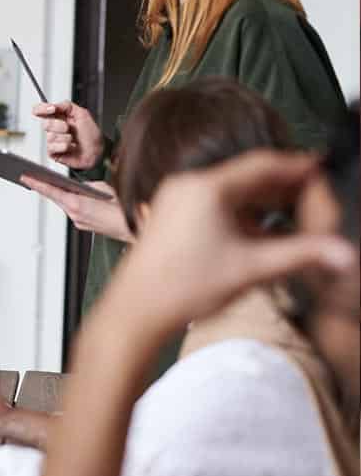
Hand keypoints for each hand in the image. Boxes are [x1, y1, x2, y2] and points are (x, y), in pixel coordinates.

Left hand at [21, 177, 132, 241]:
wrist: (133, 226)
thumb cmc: (121, 208)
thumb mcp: (102, 188)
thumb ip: (87, 186)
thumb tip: (79, 186)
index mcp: (76, 204)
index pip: (51, 191)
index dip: (37, 183)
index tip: (25, 177)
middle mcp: (74, 215)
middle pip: (56, 198)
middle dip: (45, 187)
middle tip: (32, 177)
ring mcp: (79, 222)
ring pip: (65, 205)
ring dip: (59, 195)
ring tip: (50, 184)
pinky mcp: (84, 225)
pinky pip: (73, 211)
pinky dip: (71, 203)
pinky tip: (72, 197)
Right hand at [32, 101, 103, 169]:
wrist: (97, 151)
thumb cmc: (92, 135)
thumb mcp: (83, 114)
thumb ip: (66, 106)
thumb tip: (53, 105)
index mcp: (59, 117)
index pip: (41, 110)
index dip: (42, 108)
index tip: (52, 109)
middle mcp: (54, 128)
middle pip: (45, 124)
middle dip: (60, 126)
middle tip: (69, 128)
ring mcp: (52, 140)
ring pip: (50, 136)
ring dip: (65, 138)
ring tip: (73, 140)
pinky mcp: (53, 152)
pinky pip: (52, 147)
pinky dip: (64, 147)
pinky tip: (71, 148)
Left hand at [103, 151, 358, 333]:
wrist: (136, 310)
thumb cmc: (184, 287)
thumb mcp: (251, 268)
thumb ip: (302, 255)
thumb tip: (346, 254)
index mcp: (206, 188)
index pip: (263, 164)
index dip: (298, 166)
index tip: (324, 169)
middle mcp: (188, 186)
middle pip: (248, 177)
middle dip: (284, 187)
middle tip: (318, 196)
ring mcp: (176, 200)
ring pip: (232, 192)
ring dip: (264, 202)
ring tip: (298, 214)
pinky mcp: (171, 216)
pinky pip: (214, 205)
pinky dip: (242, 214)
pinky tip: (264, 231)